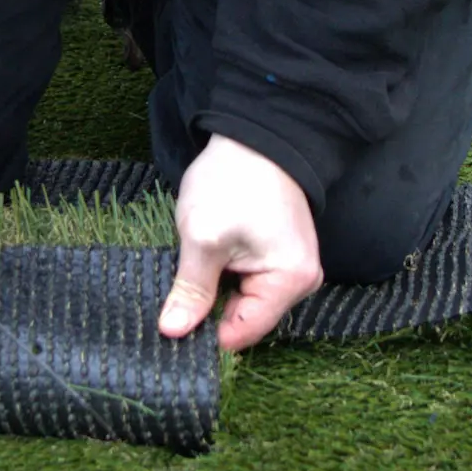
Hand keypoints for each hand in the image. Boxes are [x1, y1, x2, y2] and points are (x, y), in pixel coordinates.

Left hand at [159, 136, 321, 352]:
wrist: (251, 136)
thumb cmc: (233, 180)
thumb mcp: (202, 236)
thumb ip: (192, 289)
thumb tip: (173, 332)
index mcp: (291, 281)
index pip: (242, 333)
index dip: (204, 334)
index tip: (170, 327)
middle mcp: (301, 282)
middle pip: (244, 320)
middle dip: (209, 312)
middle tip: (172, 297)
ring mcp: (291, 270)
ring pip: (241, 302)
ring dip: (214, 293)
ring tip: (189, 275)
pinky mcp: (278, 258)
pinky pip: (246, 284)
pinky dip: (222, 278)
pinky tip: (204, 265)